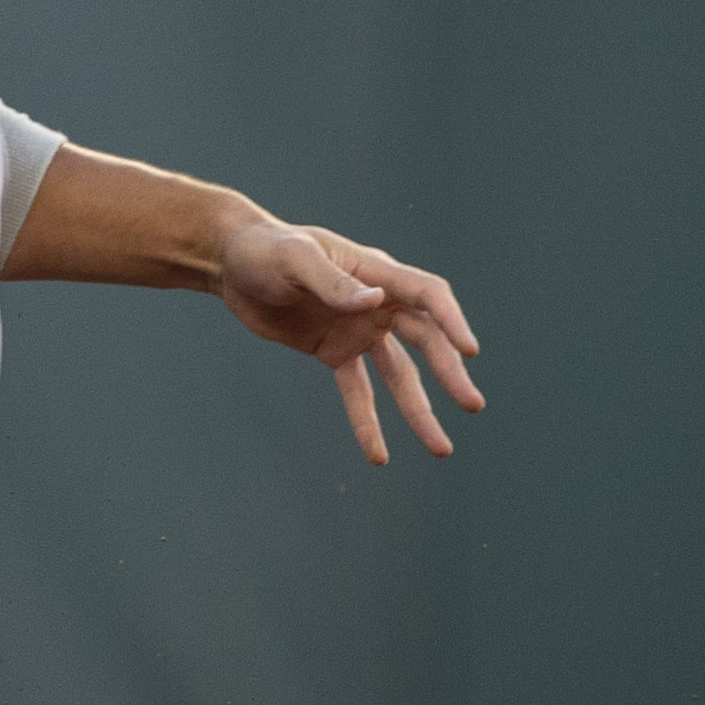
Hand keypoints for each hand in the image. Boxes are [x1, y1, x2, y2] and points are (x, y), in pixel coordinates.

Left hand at [217, 215, 484, 465]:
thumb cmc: (264, 249)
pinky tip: (379, 455)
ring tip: (441, 448)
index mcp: (375, 272)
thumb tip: (373, 302)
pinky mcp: (334, 352)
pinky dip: (368, 422)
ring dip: (419, 409)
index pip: (427, 295)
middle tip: (472, 404)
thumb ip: (331, 280)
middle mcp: (376, 303)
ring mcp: (358, 330)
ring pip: (399, 374)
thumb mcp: (293, 258)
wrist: (231, 264)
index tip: (469, 352)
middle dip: (449, 372)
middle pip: (425, 339)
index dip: (451, 321)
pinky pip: (358, 392)